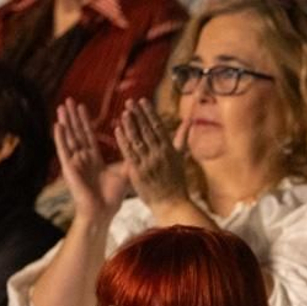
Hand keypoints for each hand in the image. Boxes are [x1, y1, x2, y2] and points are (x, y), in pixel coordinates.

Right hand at [54, 98, 127, 224]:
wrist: (102, 211)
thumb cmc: (112, 196)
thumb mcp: (124, 173)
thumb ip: (129, 158)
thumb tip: (140, 146)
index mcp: (93, 159)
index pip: (88, 135)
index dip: (85, 121)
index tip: (82, 106)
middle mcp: (82, 158)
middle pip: (76, 132)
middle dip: (73, 117)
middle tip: (69, 100)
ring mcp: (74, 162)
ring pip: (69, 138)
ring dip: (65, 122)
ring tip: (62, 106)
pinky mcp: (69, 168)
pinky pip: (63, 150)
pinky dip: (60, 137)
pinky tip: (57, 124)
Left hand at [115, 97, 191, 213]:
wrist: (171, 203)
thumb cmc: (177, 182)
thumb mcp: (181, 158)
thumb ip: (182, 138)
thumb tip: (188, 121)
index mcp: (170, 150)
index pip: (158, 127)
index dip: (149, 113)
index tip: (143, 101)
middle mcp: (159, 154)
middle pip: (147, 131)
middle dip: (138, 115)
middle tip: (129, 102)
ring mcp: (148, 163)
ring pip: (137, 140)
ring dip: (130, 125)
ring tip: (123, 113)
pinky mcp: (138, 172)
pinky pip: (129, 153)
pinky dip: (123, 141)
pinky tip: (118, 130)